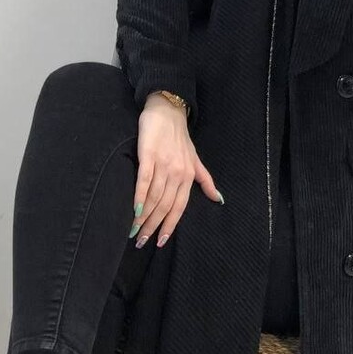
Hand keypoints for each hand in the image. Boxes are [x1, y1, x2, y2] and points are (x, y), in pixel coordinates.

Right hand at [129, 93, 223, 248]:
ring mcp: (163, 164)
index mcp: (188, 176)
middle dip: (153, 227)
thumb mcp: (196, 160)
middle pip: (165, 206)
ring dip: (144, 218)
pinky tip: (134, 211)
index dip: (170, 226)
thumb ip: (205, 180)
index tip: (160, 242)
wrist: (167, 111)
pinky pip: (144, 181)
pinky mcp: (149, 155)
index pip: (179, 207)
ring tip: (134, 232)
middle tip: (141, 241)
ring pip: (155, 197)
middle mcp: (178, 173)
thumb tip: (218, 199)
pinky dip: (139, 197)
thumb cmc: (180, 138)